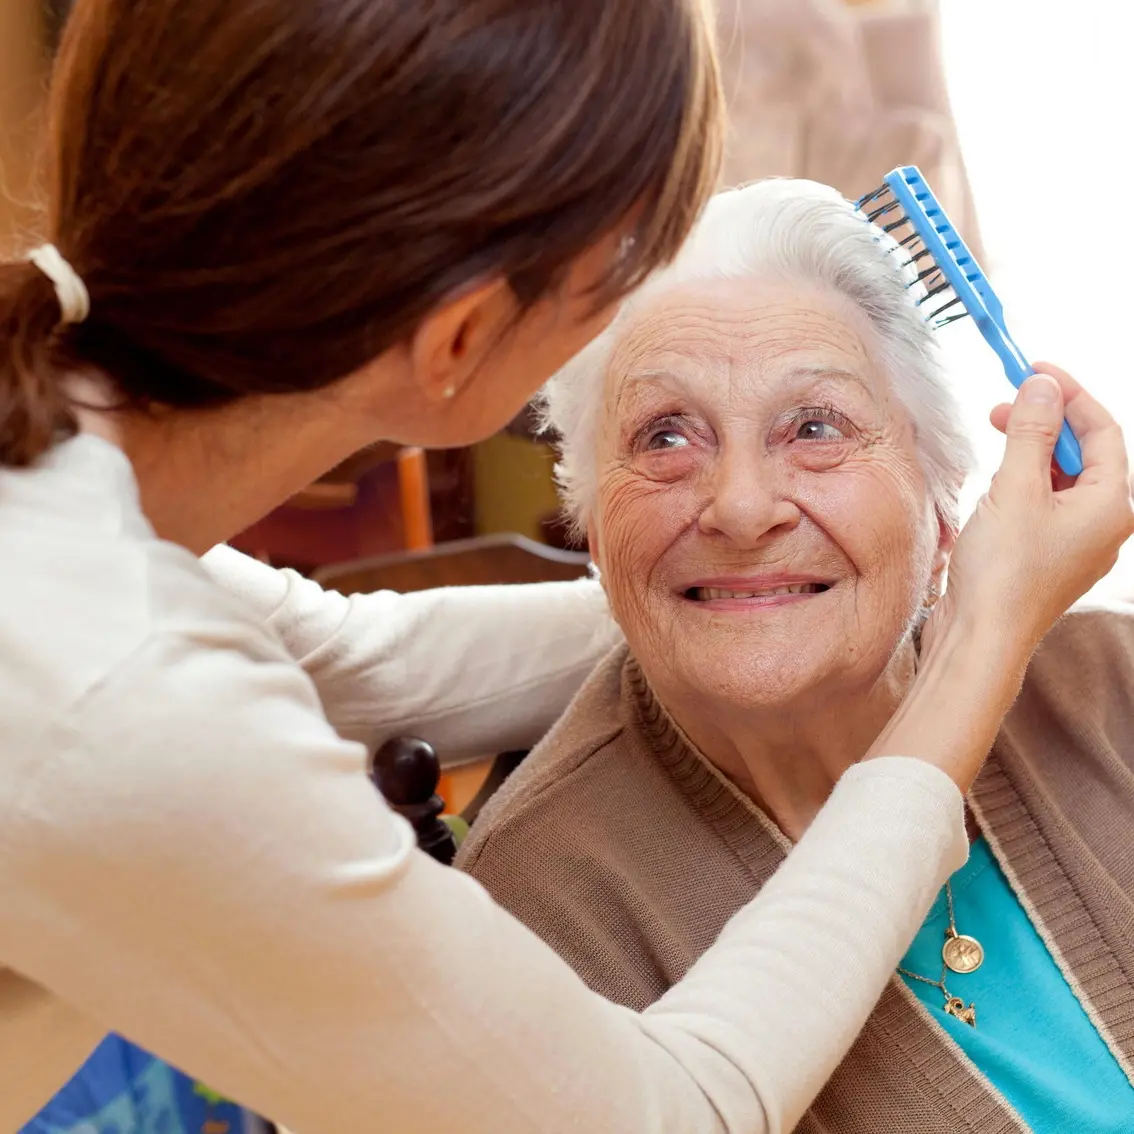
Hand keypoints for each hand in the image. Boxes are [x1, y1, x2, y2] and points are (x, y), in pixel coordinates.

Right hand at [924, 363, 1133, 666]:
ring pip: (1061, 478)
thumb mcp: (1014, 488)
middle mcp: (1105, 523)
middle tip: (1003, 404)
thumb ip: (1031, 432)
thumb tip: (1043, 385)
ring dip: (1030, 452)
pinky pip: (1046, 504)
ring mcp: (1079, 542)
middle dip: (1044, 422)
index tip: (1033, 368)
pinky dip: (1023, 483)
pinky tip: (994, 485)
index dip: (1068, 392)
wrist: (983, 637)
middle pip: (1083, 452)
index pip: (1101, 429)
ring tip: (994, 442)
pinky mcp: (1051, 556)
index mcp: (1112, 504)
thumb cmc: (1003, 572)